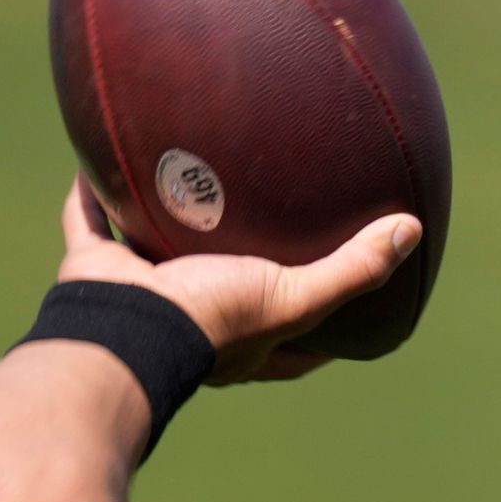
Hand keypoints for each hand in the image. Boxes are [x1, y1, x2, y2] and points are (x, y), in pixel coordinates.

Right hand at [55, 179, 423, 383]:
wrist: (125, 330)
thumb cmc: (213, 324)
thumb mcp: (294, 299)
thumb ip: (352, 269)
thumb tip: (411, 230)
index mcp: (243, 342)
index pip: (296, 341)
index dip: (323, 329)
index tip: (345, 299)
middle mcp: (191, 320)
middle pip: (223, 289)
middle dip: (237, 266)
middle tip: (263, 227)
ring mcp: (140, 295)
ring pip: (152, 253)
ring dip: (161, 224)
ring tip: (183, 180)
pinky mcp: (95, 269)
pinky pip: (89, 222)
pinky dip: (90, 196)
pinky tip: (98, 158)